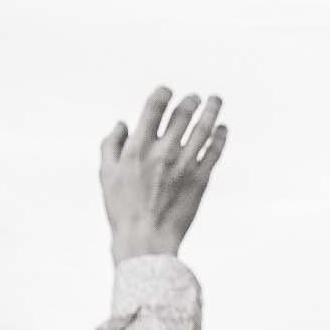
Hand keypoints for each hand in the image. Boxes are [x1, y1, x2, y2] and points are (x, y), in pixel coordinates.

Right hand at [101, 88, 227, 262]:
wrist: (146, 238)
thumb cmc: (122, 209)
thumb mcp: (106, 175)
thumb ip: (111, 145)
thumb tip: (122, 123)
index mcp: (138, 148)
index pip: (154, 108)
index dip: (163, 94)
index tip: (168, 91)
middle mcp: (163, 152)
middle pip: (182, 114)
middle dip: (190, 101)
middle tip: (194, 97)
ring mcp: (185, 164)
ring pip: (204, 128)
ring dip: (211, 111)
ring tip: (215, 100)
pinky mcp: (201, 178)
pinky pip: (215, 151)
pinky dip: (220, 137)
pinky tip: (223, 129)